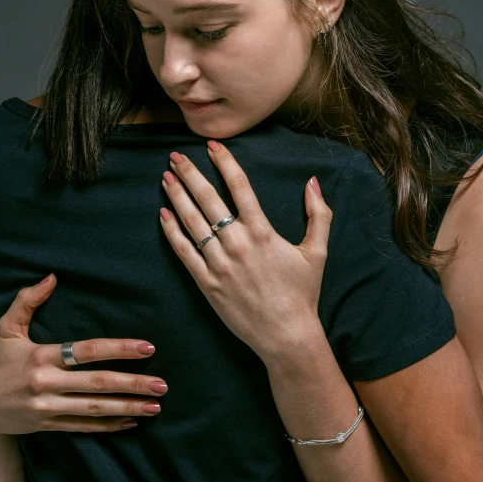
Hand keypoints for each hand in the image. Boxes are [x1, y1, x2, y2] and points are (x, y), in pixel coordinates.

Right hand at [0, 275, 167, 437]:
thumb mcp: (7, 329)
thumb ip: (28, 300)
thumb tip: (52, 277)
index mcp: (42, 356)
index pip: (88, 351)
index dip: (119, 349)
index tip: (147, 348)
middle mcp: (48, 383)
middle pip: (98, 383)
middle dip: (133, 384)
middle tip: (162, 385)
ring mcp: (48, 408)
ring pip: (95, 409)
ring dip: (127, 407)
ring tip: (155, 406)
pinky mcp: (48, 426)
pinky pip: (83, 428)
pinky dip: (108, 426)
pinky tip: (131, 422)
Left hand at [159, 141, 332, 363]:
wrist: (286, 335)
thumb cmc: (302, 293)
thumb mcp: (317, 252)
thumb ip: (318, 215)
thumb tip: (313, 183)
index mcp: (263, 232)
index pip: (239, 186)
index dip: (224, 162)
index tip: (212, 146)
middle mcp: (238, 243)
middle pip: (208, 199)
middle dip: (190, 174)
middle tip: (175, 157)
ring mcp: (219, 263)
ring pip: (192, 222)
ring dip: (177, 196)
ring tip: (166, 178)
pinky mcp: (206, 283)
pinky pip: (184, 252)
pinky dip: (172, 231)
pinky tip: (164, 214)